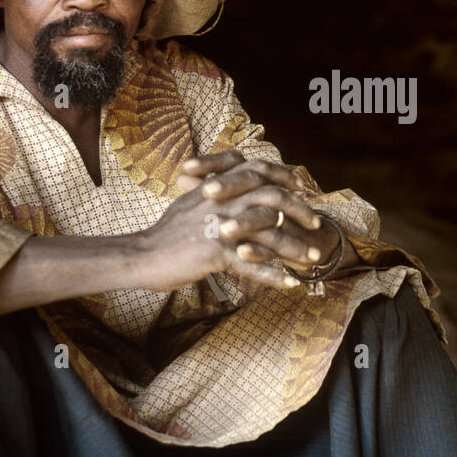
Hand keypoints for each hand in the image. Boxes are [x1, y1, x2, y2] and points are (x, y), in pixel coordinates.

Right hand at [131, 152, 315, 292]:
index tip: (302, 189)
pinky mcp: (215, 253)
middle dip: (300, 211)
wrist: (140, 255)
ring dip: (295, 247)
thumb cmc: (166, 233)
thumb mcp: (190, 202)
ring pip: (268, 234)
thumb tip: (231, 186)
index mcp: (217, 185)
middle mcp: (222, 201)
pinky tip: (290, 284)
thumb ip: (213, 191)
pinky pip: (252, 265)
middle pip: (273, 198)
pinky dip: (273, 275)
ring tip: (313, 259)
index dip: (285, 179)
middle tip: (316, 224)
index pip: (260, 172)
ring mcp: (219, 226)